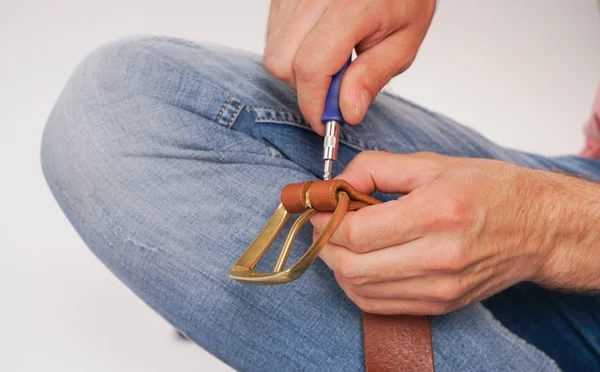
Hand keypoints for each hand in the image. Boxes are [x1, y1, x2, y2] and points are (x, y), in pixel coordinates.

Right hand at [264, 0, 435, 134]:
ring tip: (333, 57)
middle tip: (337, 84)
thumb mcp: (404, 40)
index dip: (315, 104)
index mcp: (349, 6)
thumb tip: (347, 112)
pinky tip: (320, 42)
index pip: (312, 67)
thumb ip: (373, 76)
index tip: (326, 123)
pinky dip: (293, 50)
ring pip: (274, 53)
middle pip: (283, 64)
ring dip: (298, 69)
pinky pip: (274, 36)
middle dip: (306, 87)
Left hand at [311, 151, 599, 314]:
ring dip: (337, 266)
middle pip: (351, 266)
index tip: (317, 209)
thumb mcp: (431, 163)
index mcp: (436, 213)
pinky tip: (360, 262)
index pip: (357, 232)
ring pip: (359, 290)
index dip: (325, 222)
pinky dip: (357, 286)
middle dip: (323, 245)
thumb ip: (375, 167)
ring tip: (341, 241)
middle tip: (322, 225)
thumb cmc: (491, 190)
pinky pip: (378, 305)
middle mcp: (439, 257)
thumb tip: (335, 184)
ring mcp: (439, 288)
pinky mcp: (440, 305)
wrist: (538, 228)